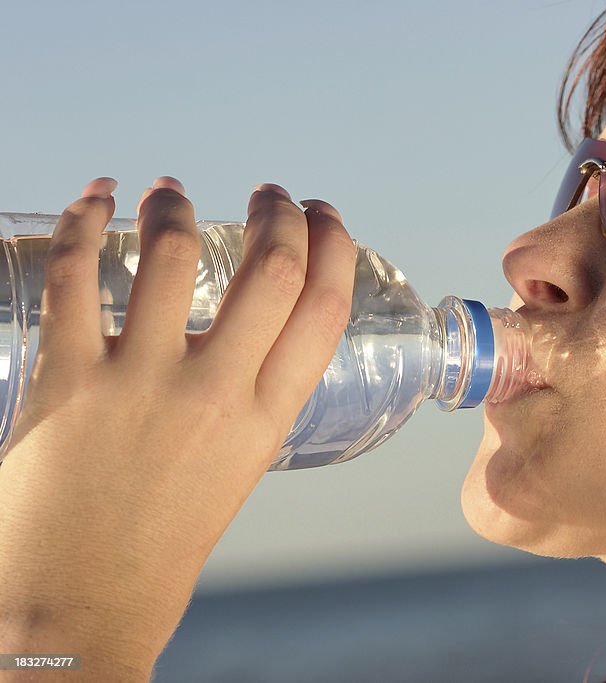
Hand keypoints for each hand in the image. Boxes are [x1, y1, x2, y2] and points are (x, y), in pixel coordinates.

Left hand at [0, 177, 355, 678]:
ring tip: (170, 192)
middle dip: (277, 214)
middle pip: (273, 270)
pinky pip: (74, 274)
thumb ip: (247, 402)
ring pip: (175, 255)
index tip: (324, 217)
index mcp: (266, 420)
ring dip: (177, 206)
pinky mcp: (66, 379)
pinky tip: (96, 198)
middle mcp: (216, 394)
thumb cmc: (157, 546)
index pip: (325, 309)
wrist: (78, 607)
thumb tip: (240, 335)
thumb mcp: (234, 470)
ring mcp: (140, 383)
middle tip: (269, 194)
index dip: (333, 247)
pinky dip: (82, 221)